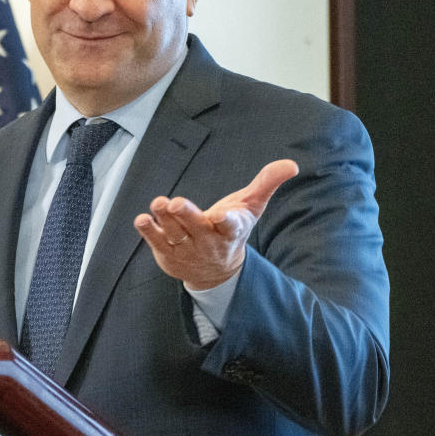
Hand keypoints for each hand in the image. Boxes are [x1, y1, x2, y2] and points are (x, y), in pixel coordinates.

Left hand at [133, 159, 298, 289]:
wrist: (216, 270)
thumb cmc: (231, 229)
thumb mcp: (251, 206)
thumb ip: (267, 183)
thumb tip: (292, 164)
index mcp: (230, 230)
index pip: (231, 226)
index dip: (226, 220)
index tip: (220, 215)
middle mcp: (208, 241)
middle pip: (197, 228)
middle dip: (186, 215)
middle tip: (175, 202)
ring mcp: (187, 249)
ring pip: (175, 234)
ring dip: (164, 219)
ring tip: (157, 203)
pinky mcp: (169, 254)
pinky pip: (157, 242)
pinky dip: (149, 232)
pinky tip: (142, 219)